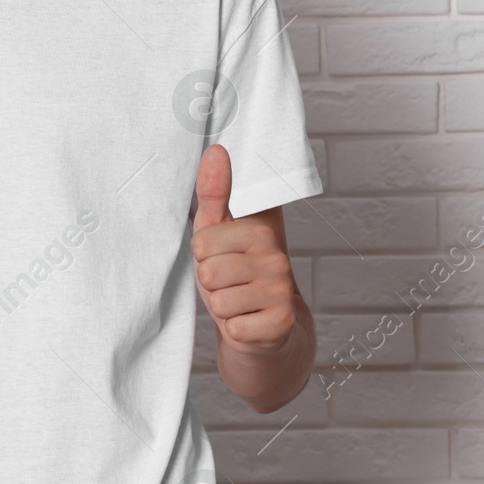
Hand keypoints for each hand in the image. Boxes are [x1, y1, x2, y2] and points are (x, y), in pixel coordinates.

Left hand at [191, 144, 298, 354]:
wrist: (266, 331)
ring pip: (219, 300)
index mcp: (260, 229)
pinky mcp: (281, 322)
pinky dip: (234, 330)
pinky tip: (248, 323)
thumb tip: (216, 151)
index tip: (222, 258)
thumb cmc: (236, 277)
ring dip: (222, 307)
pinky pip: (233, 327)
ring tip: (238, 303)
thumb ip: (214, 193)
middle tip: (229, 286)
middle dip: (210, 284)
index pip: (202, 241)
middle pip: (209, 271)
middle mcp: (276, 256)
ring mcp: (281, 290)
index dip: (203, 256)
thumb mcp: (218, 232)